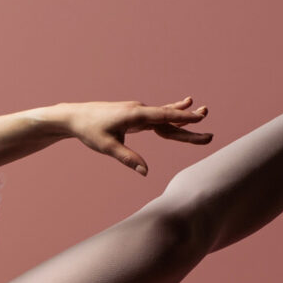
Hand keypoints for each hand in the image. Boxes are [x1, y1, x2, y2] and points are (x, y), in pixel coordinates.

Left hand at [54, 97, 210, 175]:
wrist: (75, 116)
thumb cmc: (89, 131)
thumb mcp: (107, 147)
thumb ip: (127, 158)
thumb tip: (145, 172)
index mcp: (134, 115)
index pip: (163, 116)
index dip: (182, 117)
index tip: (200, 116)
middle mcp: (138, 110)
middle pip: (167, 116)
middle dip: (188, 119)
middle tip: (207, 119)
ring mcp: (137, 111)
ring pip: (163, 115)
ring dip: (182, 115)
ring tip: (201, 111)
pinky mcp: (134, 115)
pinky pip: (155, 116)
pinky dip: (169, 115)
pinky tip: (180, 110)